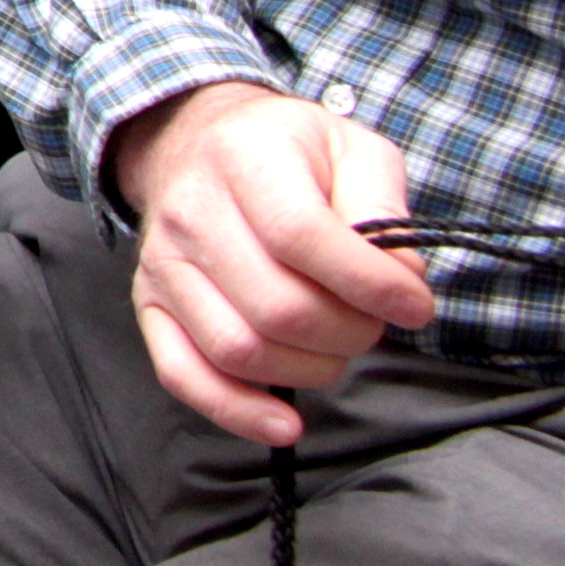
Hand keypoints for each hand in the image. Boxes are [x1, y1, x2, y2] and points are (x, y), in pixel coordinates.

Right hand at [108, 80, 435, 444]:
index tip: (414, 305)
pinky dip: (235, 411)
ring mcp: (163, 264)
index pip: (301, 236)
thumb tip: (401, 277)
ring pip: (239, 350)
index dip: (368, 284)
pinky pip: (182, 375)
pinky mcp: (150, 304)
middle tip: (374, 321)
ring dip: (312, 368)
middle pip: (277, 307)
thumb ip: (382, 204)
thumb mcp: (351, 148)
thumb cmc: (288, 151)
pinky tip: (283, 423)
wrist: (195, 142)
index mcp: (243, 158)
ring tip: (337, 343)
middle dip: (351, 333)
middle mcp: (190, 211)